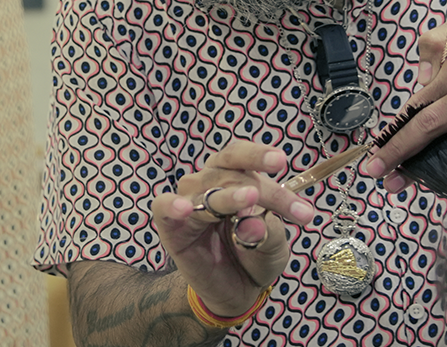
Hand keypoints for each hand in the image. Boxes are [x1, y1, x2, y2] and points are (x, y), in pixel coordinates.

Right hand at [152, 140, 313, 316]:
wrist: (236, 290)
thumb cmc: (256, 254)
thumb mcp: (273, 246)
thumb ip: (268, 233)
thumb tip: (252, 222)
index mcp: (237, 175)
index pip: (246, 159)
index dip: (261, 155)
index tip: (282, 161)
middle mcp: (211, 180)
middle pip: (233, 172)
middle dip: (263, 188)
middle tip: (283, 197)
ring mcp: (189, 200)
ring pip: (208, 190)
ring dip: (231, 197)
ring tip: (250, 198)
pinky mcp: (170, 225)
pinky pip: (163, 208)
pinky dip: (173, 206)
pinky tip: (185, 209)